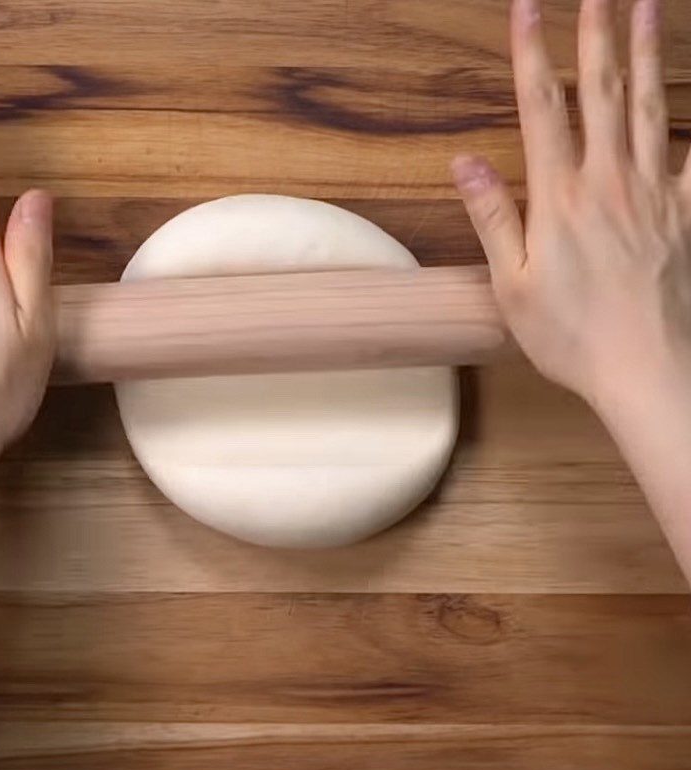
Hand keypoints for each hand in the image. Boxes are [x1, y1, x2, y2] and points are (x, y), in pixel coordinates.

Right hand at [452, 0, 690, 408]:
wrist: (647, 369)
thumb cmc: (571, 335)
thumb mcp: (512, 285)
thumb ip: (492, 218)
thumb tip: (465, 163)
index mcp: (560, 200)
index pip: (542, 111)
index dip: (531, 56)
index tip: (527, 9)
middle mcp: (609, 184)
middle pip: (601, 95)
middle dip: (596, 37)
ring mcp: (654, 195)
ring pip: (649, 109)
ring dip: (647, 55)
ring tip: (648, 9)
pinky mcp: (687, 214)